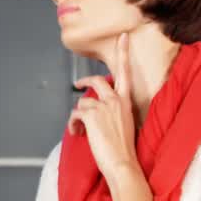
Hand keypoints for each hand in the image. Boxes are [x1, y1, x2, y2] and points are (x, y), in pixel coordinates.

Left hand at [68, 32, 139, 182]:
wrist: (123, 163)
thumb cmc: (122, 147)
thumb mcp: (122, 123)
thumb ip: (112, 109)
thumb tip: (94, 106)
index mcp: (126, 101)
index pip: (125, 72)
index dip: (123, 53)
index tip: (122, 36)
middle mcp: (116, 100)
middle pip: (96, 81)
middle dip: (84, 82)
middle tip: (77, 85)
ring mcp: (104, 106)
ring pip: (82, 102)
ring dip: (79, 117)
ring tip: (83, 130)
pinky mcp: (91, 114)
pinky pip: (75, 114)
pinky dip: (74, 125)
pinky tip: (79, 134)